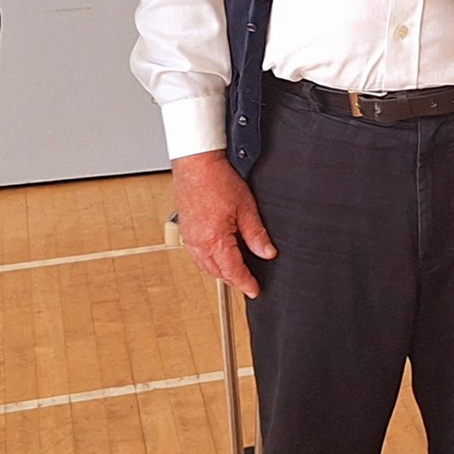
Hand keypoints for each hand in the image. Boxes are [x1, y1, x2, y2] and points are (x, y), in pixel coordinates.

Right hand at [172, 150, 275, 298]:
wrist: (196, 163)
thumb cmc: (217, 179)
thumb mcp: (246, 207)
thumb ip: (256, 234)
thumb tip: (267, 252)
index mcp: (215, 240)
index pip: (233, 271)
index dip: (246, 283)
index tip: (255, 290)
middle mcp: (199, 243)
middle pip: (218, 272)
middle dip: (233, 280)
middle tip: (247, 284)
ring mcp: (190, 237)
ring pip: (205, 266)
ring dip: (220, 272)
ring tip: (234, 273)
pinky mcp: (186, 229)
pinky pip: (197, 254)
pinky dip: (208, 261)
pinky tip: (217, 256)